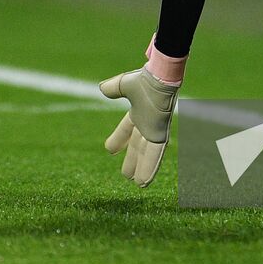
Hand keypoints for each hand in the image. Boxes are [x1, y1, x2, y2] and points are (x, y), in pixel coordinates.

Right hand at [99, 66, 179, 186]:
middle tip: (126, 174)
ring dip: (142, 169)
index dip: (119, 139)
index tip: (109, 150)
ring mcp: (155, 130)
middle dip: (132, 160)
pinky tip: (145, 181)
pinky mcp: (160, 136)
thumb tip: (102, 88)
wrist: (159, 78)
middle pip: (138, 146)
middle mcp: (147, 123)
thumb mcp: (124, 84)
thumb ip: (113, 88)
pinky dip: (150, 168)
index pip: (127, 129)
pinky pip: (154, 155)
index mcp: (138, 112)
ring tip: (138, 184)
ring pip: (146, 155)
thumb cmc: (144, 79)